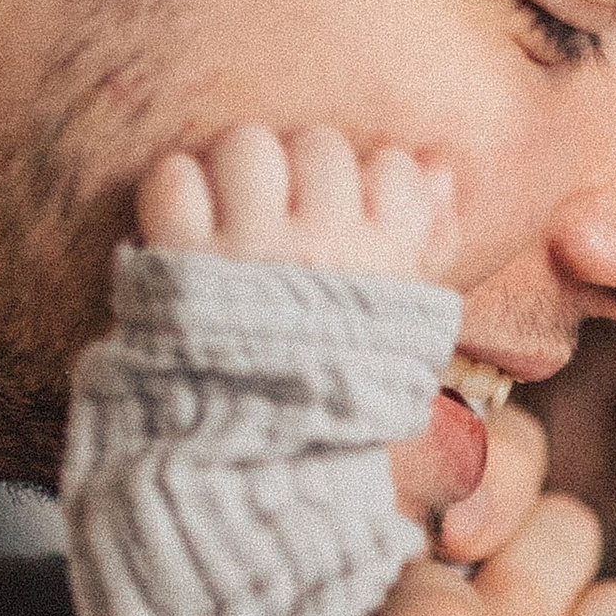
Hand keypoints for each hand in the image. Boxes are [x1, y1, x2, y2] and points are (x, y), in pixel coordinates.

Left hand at [138, 121, 502, 544]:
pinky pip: (176, 175)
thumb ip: (425, 241)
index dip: (366, 184)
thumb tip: (441, 164)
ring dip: (234, 171)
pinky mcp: (183, 259)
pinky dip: (174, 193)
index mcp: (387, 266)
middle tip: (278, 219)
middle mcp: (327, 247)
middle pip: (318, 146)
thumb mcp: (400, 332)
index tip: (347, 222)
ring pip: (248, 146)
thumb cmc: (332, 394)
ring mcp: (251, 249)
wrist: (250, 470)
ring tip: (230, 216)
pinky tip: (185, 230)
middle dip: (296, 173)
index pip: (392, 169)